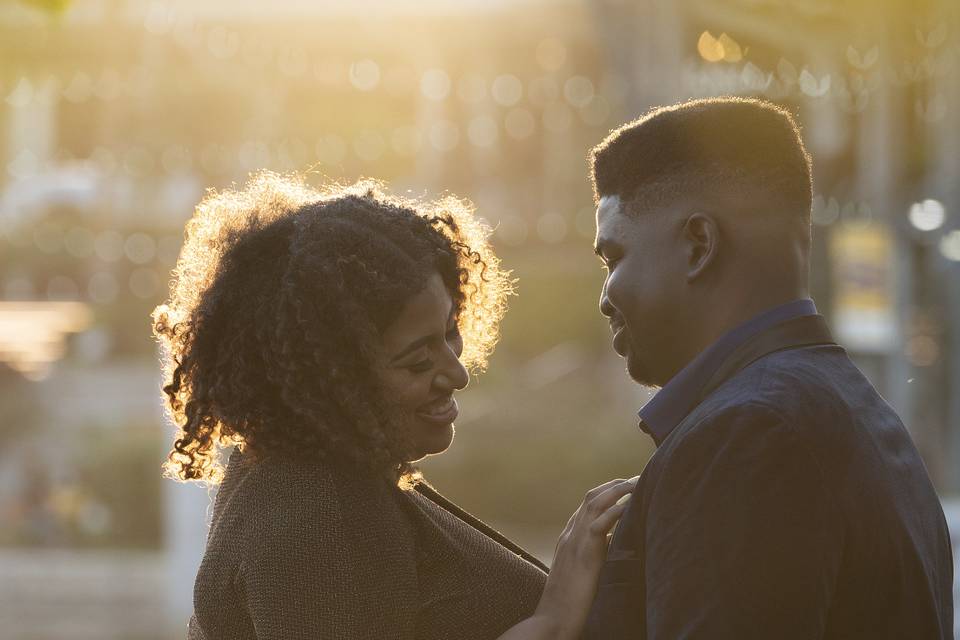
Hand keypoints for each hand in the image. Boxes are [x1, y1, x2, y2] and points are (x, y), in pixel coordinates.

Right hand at [532, 477, 637, 639]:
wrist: (552, 620)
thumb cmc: (568, 604)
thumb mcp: (580, 573)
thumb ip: (591, 557)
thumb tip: (611, 549)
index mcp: (568, 538)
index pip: (587, 505)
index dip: (607, 492)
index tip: (626, 486)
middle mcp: (570, 534)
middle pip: (591, 496)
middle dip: (614, 484)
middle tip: (636, 479)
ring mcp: (574, 541)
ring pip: (594, 503)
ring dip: (617, 489)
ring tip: (637, 483)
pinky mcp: (583, 554)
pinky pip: (599, 524)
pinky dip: (615, 511)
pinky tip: (629, 505)